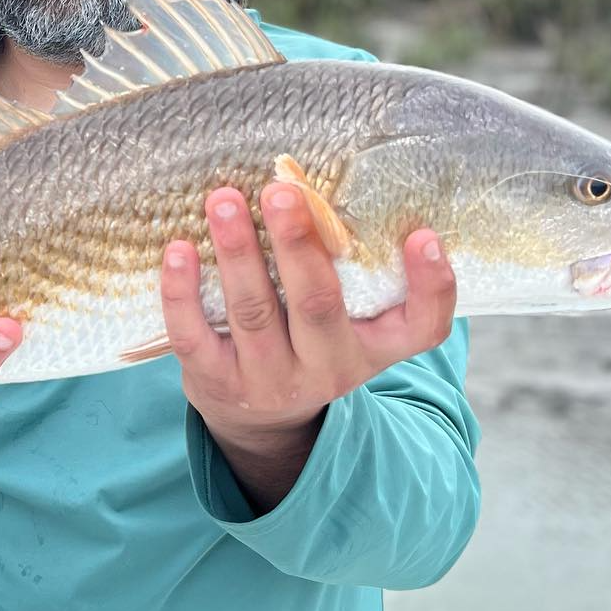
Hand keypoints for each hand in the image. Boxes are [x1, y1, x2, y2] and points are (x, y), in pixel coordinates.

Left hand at [160, 182, 456, 454]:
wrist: (263, 421)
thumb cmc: (316, 346)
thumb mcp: (359, 327)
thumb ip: (373, 277)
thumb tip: (373, 204)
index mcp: (370, 349)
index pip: (421, 327)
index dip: (432, 284)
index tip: (424, 236)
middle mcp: (325, 370)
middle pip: (316, 305)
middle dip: (298, 244)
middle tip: (280, 189)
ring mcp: (267, 378)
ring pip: (252, 312)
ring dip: (237, 252)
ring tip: (223, 200)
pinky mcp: (214, 380)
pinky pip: (194, 335)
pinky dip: (182, 292)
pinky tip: (179, 249)